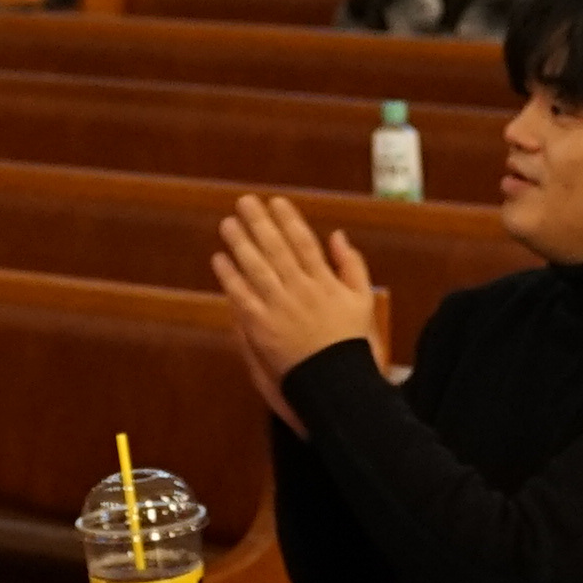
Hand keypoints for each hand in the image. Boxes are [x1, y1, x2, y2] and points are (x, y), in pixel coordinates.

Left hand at [208, 193, 388, 392]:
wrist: (337, 381)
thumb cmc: (351, 341)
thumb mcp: (363, 299)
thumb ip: (352, 264)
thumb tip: (337, 235)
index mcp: (325, 281)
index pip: (303, 242)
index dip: (288, 219)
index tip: (275, 201)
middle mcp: (301, 289)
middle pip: (276, 248)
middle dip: (259, 222)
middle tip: (244, 201)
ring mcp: (280, 307)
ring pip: (257, 268)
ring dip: (240, 243)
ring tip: (228, 223)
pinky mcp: (262, 327)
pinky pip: (242, 296)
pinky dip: (230, 277)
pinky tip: (219, 258)